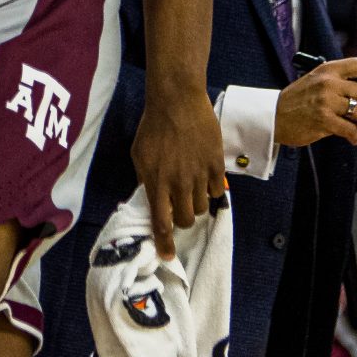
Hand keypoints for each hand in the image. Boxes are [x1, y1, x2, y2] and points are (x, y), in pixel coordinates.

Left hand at [132, 94, 225, 257]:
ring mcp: (199, 173)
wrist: (176, 100)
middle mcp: (179, 182)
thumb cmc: (153, 126)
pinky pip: (217, 190)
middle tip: (181, 208)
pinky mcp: (215, 163)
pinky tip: (205, 177)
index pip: (161, 222)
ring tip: (192, 188)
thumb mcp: (139, 155)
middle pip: (187, 219)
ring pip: (203, 206)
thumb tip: (152, 199)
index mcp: (157, 182)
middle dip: (184, 219)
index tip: (167, 256)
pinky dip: (212, 189)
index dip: (165, 243)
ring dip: (197, 203)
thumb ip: (146, 180)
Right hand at [276, 57, 356, 145]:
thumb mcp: (317, 81)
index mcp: (329, 69)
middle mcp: (329, 82)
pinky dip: (354, 136)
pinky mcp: (323, 119)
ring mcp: (326, 100)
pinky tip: (350, 138)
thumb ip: (340, 82)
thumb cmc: (297, 101)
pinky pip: (351, 129)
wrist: (272, 117)